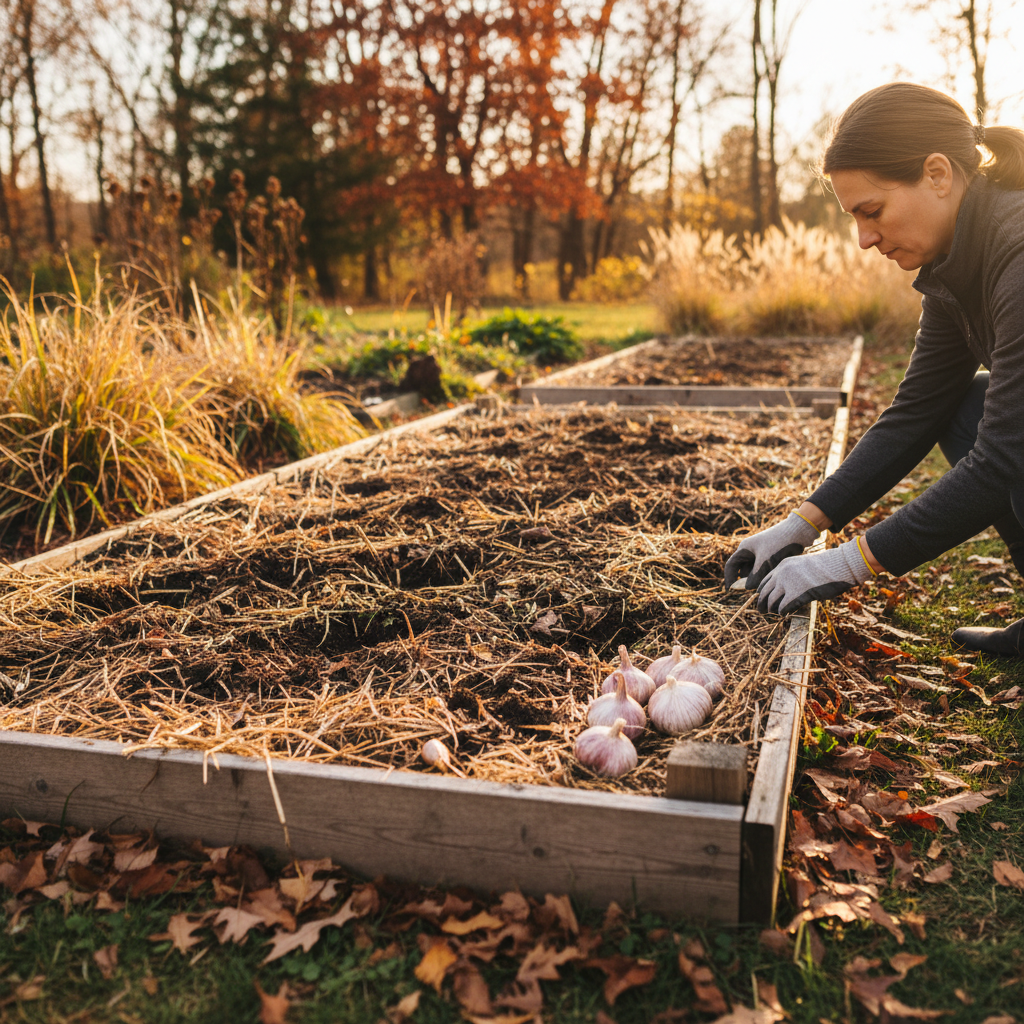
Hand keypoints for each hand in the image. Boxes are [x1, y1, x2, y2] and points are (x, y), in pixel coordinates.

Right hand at [723, 512, 819, 588]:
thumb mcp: (765, 562)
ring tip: (763, 585)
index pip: (731, 566)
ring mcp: (760, 553)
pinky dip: (764, 576)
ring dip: (756, 579)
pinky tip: (770, 581)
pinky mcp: (770, 556)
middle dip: (744, 580)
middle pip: (742, 569)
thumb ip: (754, 577)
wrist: (798, 531)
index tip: (730, 591)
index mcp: (744, 548)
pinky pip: (763, 569)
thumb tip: (746, 588)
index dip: (729, 578)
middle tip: (751, 591)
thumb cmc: (779, 544)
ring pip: (753, 571)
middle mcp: (750, 551)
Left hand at [756, 539, 873, 614]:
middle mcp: (781, 574)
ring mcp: (787, 584)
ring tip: (773, 613)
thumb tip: (787, 589)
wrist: (837, 566)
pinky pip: (782, 607)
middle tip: (761, 610)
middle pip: (764, 592)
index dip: (763, 591)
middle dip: (761, 602)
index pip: (765, 580)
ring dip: (771, 609)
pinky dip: (782, 612)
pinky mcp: (795, 594)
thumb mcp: (803, 566)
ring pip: (771, 601)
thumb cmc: (825, 567)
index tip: (762, 597)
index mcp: (782, 565)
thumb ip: (792, 574)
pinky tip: (784, 613)